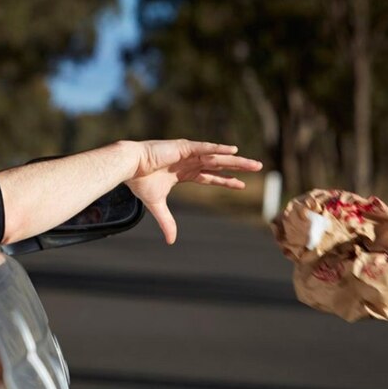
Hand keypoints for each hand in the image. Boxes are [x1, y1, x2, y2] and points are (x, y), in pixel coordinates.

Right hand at [125, 139, 262, 243]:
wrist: (129, 166)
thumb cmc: (140, 181)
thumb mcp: (156, 205)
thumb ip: (167, 221)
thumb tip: (171, 242)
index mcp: (184, 173)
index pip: (210, 176)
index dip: (225, 180)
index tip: (241, 184)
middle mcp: (189, 161)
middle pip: (219, 165)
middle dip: (238, 167)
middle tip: (258, 168)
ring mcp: (187, 153)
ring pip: (216, 157)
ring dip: (235, 160)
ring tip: (254, 163)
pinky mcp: (183, 147)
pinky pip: (204, 148)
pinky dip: (218, 149)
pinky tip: (233, 151)